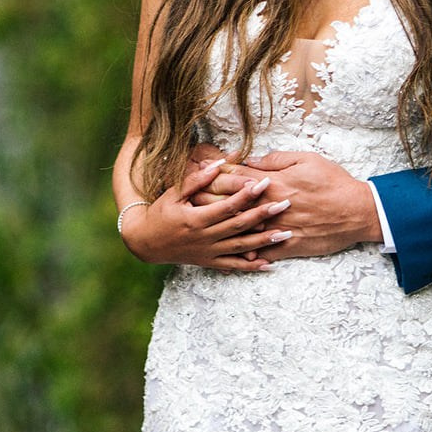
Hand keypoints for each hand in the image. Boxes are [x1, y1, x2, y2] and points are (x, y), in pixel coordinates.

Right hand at [123, 157, 292, 269]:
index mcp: (196, 219)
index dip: (247, 194)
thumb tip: (218, 164)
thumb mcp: (172, 194)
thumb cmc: (160, 213)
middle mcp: (205, 237)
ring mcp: (208, 252)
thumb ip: (196, 180)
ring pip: (241, 248)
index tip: (265, 183)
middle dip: (264, 214)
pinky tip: (269, 264)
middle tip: (285, 204)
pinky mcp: (209, 262)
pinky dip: (251, 266)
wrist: (145, 243)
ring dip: (265, 241)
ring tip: (286, 234)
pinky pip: (233, 266)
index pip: (227, 205)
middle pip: (239, 226)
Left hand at [207, 151, 383, 260]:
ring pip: (243, 229)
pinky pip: (264, 252)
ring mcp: (280, 228)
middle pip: (233, 204)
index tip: (197, 174)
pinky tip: (232, 256)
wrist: (358, 211)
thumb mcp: (306, 159)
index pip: (236, 178)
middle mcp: (272, 207)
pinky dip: (248, 254)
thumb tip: (254, 160)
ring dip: (222, 228)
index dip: (214, 175)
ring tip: (200, 229)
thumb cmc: (334, 181)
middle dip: (208, 201)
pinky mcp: (290, 246)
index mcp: (274, 183)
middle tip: (187, 201)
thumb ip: (276, 159)